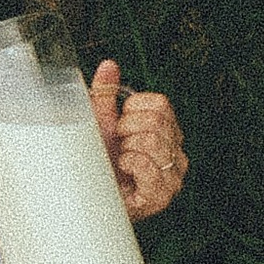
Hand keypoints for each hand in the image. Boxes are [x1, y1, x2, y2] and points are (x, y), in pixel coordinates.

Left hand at [90, 61, 187, 223]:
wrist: (88, 198)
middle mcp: (176, 152)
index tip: (119, 125)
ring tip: (121, 161)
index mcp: (166, 131)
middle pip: (157, 121)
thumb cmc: (97, 162)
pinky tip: (124, 171)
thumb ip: (106, 94)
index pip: (161, 104)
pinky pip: (148, 166)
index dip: (132, 110)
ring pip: (153, 141)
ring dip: (127, 148)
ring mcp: (172, 176)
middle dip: (127, 129)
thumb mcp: (99, 123)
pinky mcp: (162, 196)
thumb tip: (109, 65)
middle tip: (118, 145)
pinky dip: (130, 164)